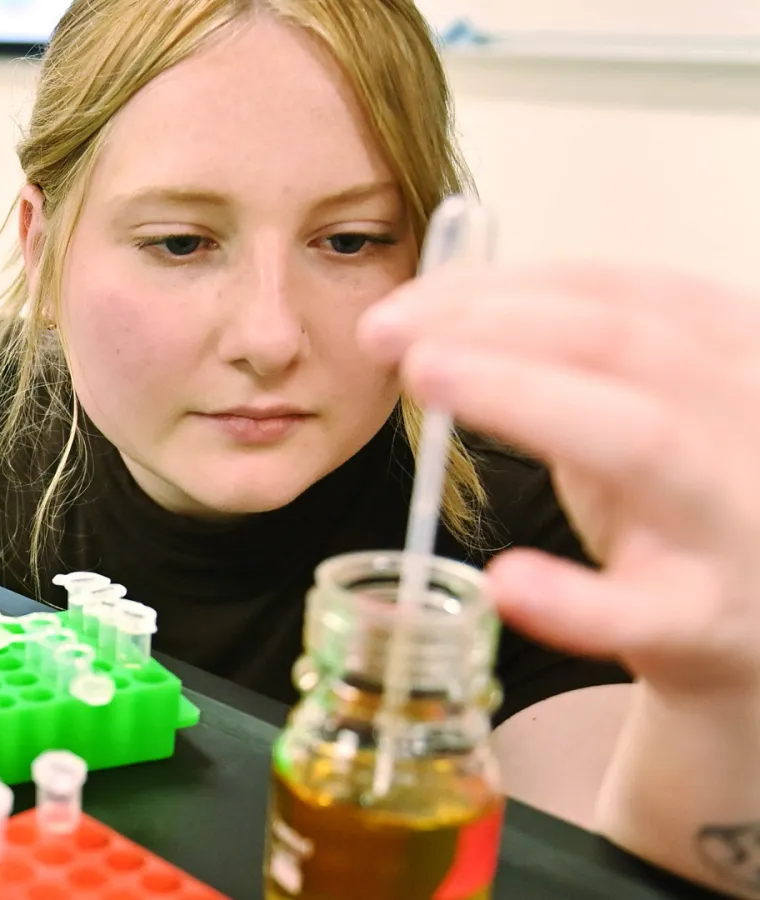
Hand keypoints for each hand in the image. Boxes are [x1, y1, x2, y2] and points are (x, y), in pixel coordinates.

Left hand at [359, 263, 759, 701]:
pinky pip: (644, 610)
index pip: (618, 292)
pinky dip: (573, 600)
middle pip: (624, 343)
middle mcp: (749, 419)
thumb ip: (560, 359)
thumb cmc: (683, 501)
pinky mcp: (712, 618)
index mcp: (735, 352)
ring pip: (641, 439)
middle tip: (385, 332)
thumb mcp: (641, 408)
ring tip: (426, 377)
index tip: (402, 303)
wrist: (757, 629)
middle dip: (495, 324)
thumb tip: (428, 312)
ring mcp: (737, 518)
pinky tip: (506, 580)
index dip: (502, 287)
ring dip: (524, 396)